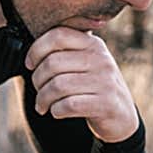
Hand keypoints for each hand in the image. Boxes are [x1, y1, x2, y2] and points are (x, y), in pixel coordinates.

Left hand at [24, 27, 138, 142]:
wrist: (121, 116)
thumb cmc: (95, 88)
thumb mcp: (87, 63)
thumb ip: (66, 53)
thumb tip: (32, 53)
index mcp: (93, 44)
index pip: (58, 35)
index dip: (36, 49)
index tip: (30, 64)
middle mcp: (101, 59)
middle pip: (53, 63)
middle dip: (37, 80)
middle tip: (38, 90)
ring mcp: (104, 81)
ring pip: (58, 85)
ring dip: (43, 98)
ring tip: (42, 105)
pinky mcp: (105, 104)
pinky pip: (69, 105)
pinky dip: (56, 110)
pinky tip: (56, 112)